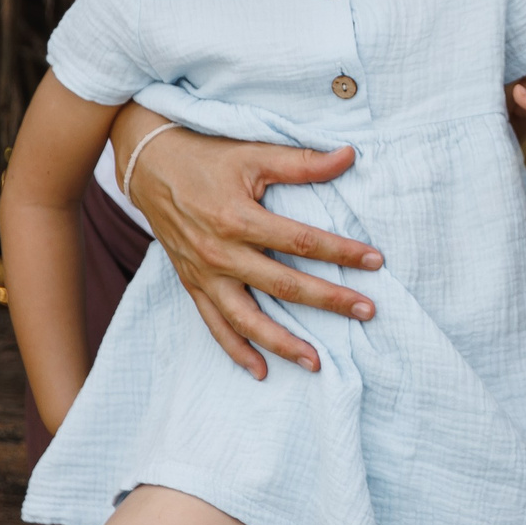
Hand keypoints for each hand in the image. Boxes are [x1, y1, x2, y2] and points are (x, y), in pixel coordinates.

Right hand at [122, 120, 373, 379]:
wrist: (150, 167)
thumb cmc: (207, 157)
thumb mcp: (254, 154)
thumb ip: (302, 162)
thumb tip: (349, 155)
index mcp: (238, 219)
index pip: (300, 241)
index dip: (340, 252)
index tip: (376, 261)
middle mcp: (220, 253)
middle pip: (282, 285)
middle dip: (328, 301)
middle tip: (367, 312)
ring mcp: (204, 275)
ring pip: (247, 319)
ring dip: (282, 343)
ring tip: (316, 361)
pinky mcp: (193, 285)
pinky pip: (215, 325)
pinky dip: (237, 351)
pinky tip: (262, 371)